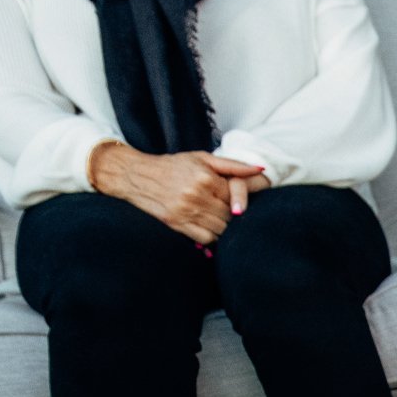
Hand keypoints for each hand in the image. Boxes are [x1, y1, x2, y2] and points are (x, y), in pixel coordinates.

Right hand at [88, 143, 266, 244]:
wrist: (135, 175)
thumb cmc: (172, 165)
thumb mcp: (202, 158)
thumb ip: (233, 165)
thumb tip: (261, 169)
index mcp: (206, 178)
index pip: (237, 198)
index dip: (238, 200)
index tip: (232, 198)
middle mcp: (197, 195)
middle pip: (231, 215)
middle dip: (232, 214)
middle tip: (226, 210)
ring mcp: (186, 211)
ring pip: (221, 228)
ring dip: (223, 226)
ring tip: (217, 217)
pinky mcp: (176, 224)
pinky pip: (206, 238)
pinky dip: (212, 235)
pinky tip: (208, 226)